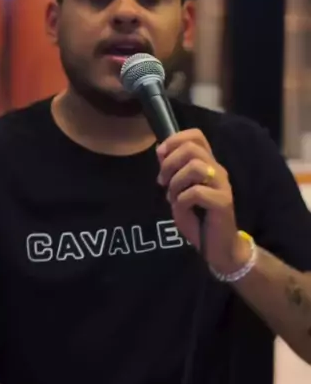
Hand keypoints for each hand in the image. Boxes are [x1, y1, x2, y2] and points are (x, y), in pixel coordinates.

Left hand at [156, 129, 250, 275]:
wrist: (218, 247)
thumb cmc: (198, 219)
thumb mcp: (179, 191)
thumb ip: (173, 171)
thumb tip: (161, 152)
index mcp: (208, 164)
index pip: (196, 136)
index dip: (175, 140)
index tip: (160, 156)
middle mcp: (217, 170)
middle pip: (192, 148)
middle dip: (170, 163)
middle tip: (163, 181)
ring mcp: (222, 185)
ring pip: (195, 167)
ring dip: (176, 182)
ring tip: (173, 197)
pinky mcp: (223, 202)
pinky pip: (196, 192)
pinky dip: (182, 200)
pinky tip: (183, 209)